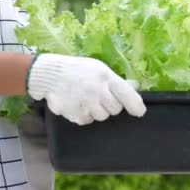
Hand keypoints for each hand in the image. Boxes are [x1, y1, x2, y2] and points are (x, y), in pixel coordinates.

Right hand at [27, 54, 145, 124]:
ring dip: (98, 111)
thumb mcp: (99, 69)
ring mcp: (86, 104)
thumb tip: (135, 87)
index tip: (140, 112)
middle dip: (112, 105)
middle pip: (116, 109)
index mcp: (106, 78)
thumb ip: (117, 81)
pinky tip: (79, 104)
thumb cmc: (78, 70)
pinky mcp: (76, 115)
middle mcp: (97, 92)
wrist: (50, 75)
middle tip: (101, 97)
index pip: (127, 95)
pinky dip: (86, 115)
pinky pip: (89, 120)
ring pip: (103, 116)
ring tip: (88, 99)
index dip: (136, 106)